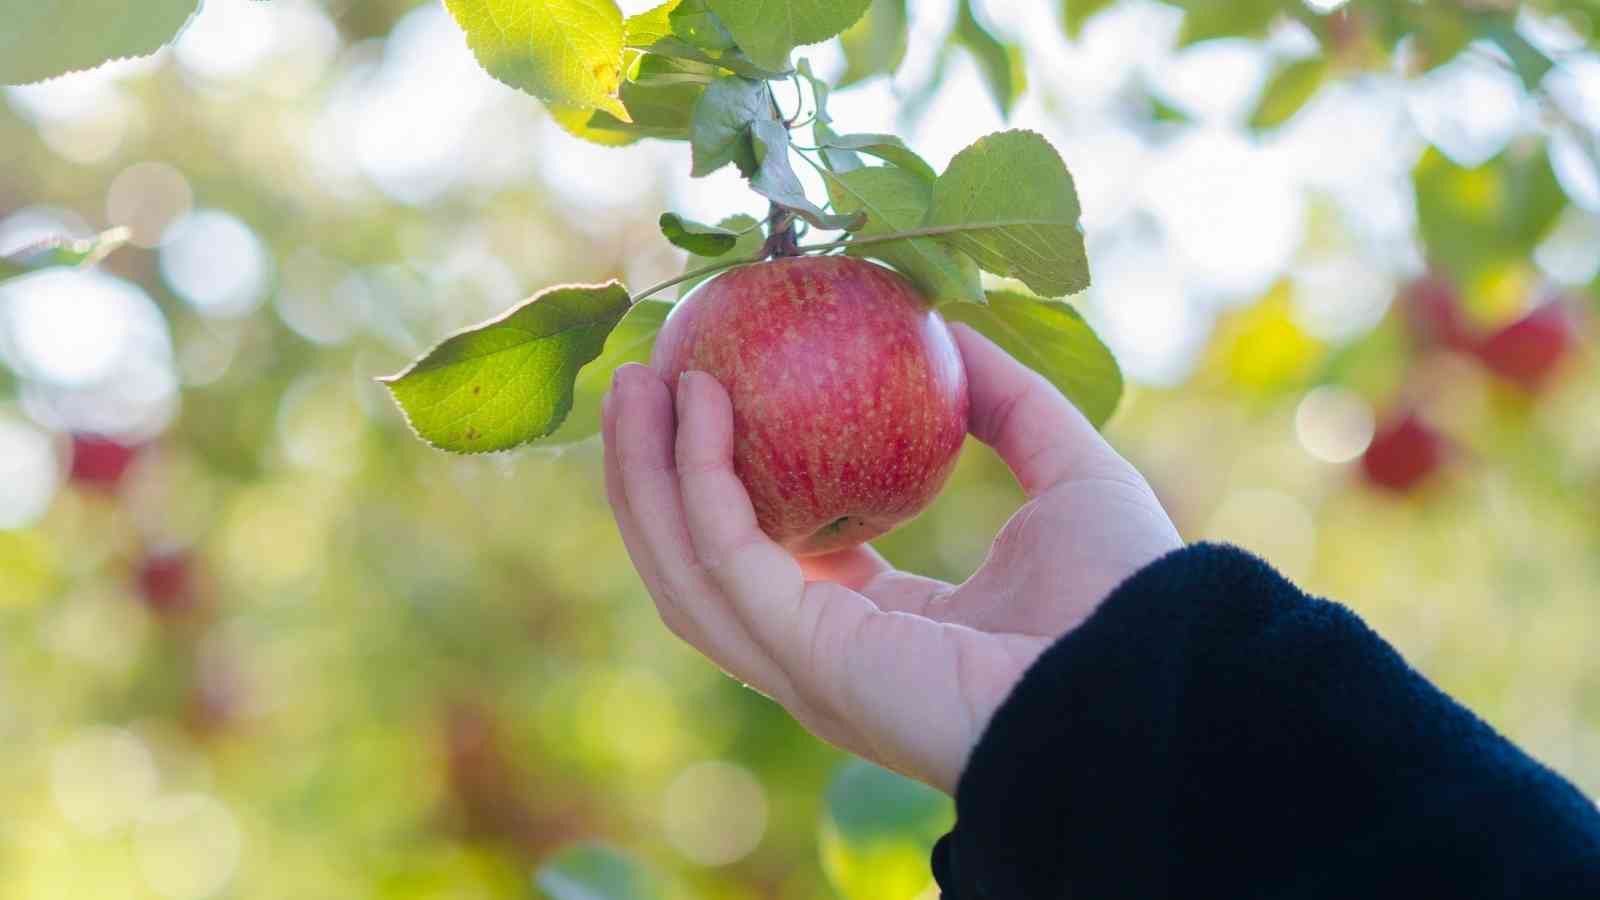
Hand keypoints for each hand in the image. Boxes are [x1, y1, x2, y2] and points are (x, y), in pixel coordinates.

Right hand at [602, 324, 1181, 792]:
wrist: (1150, 671)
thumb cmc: (1123, 594)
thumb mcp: (1067, 472)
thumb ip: (1006, 405)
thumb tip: (952, 331)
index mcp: (878, 627)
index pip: (769, 555)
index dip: (724, 478)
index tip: (708, 393)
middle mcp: (825, 654)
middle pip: (699, 563)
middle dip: (656, 473)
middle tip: (642, 376)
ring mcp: (805, 664)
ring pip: (683, 566)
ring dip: (644, 473)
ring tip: (635, 382)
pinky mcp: (804, 654)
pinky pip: (724, 552)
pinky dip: (696, 478)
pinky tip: (701, 403)